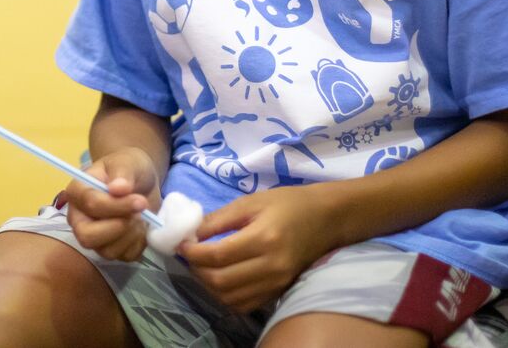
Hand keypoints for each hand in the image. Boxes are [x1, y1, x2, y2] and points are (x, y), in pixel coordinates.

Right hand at [64, 147, 160, 261]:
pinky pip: (125, 256)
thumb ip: (122, 173)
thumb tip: (118, 188)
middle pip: (87, 237)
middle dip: (118, 227)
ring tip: (142, 217)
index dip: (117, 205)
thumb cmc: (128, 168)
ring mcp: (94, 237)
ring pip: (107, 251)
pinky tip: (142, 228)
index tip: (140, 201)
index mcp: (78, 193)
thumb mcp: (127, 162)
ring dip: (131, 235)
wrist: (141, 181)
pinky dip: (139, 244)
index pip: (91, 204)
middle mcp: (79, 219)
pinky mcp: (111, 249)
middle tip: (139, 214)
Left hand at [178, 185, 338, 311]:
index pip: (217, 256)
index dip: (192, 253)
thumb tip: (190, 233)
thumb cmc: (288, 204)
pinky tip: (220, 278)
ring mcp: (276, 283)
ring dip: (209, 286)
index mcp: (263, 239)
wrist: (326, 219)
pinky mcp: (279, 291)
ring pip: (230, 298)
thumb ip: (219, 219)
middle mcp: (271, 267)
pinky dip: (226, 296)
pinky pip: (245, 304)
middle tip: (190, 255)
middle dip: (197, 270)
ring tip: (203, 266)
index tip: (181, 244)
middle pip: (221, 281)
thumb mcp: (251, 202)